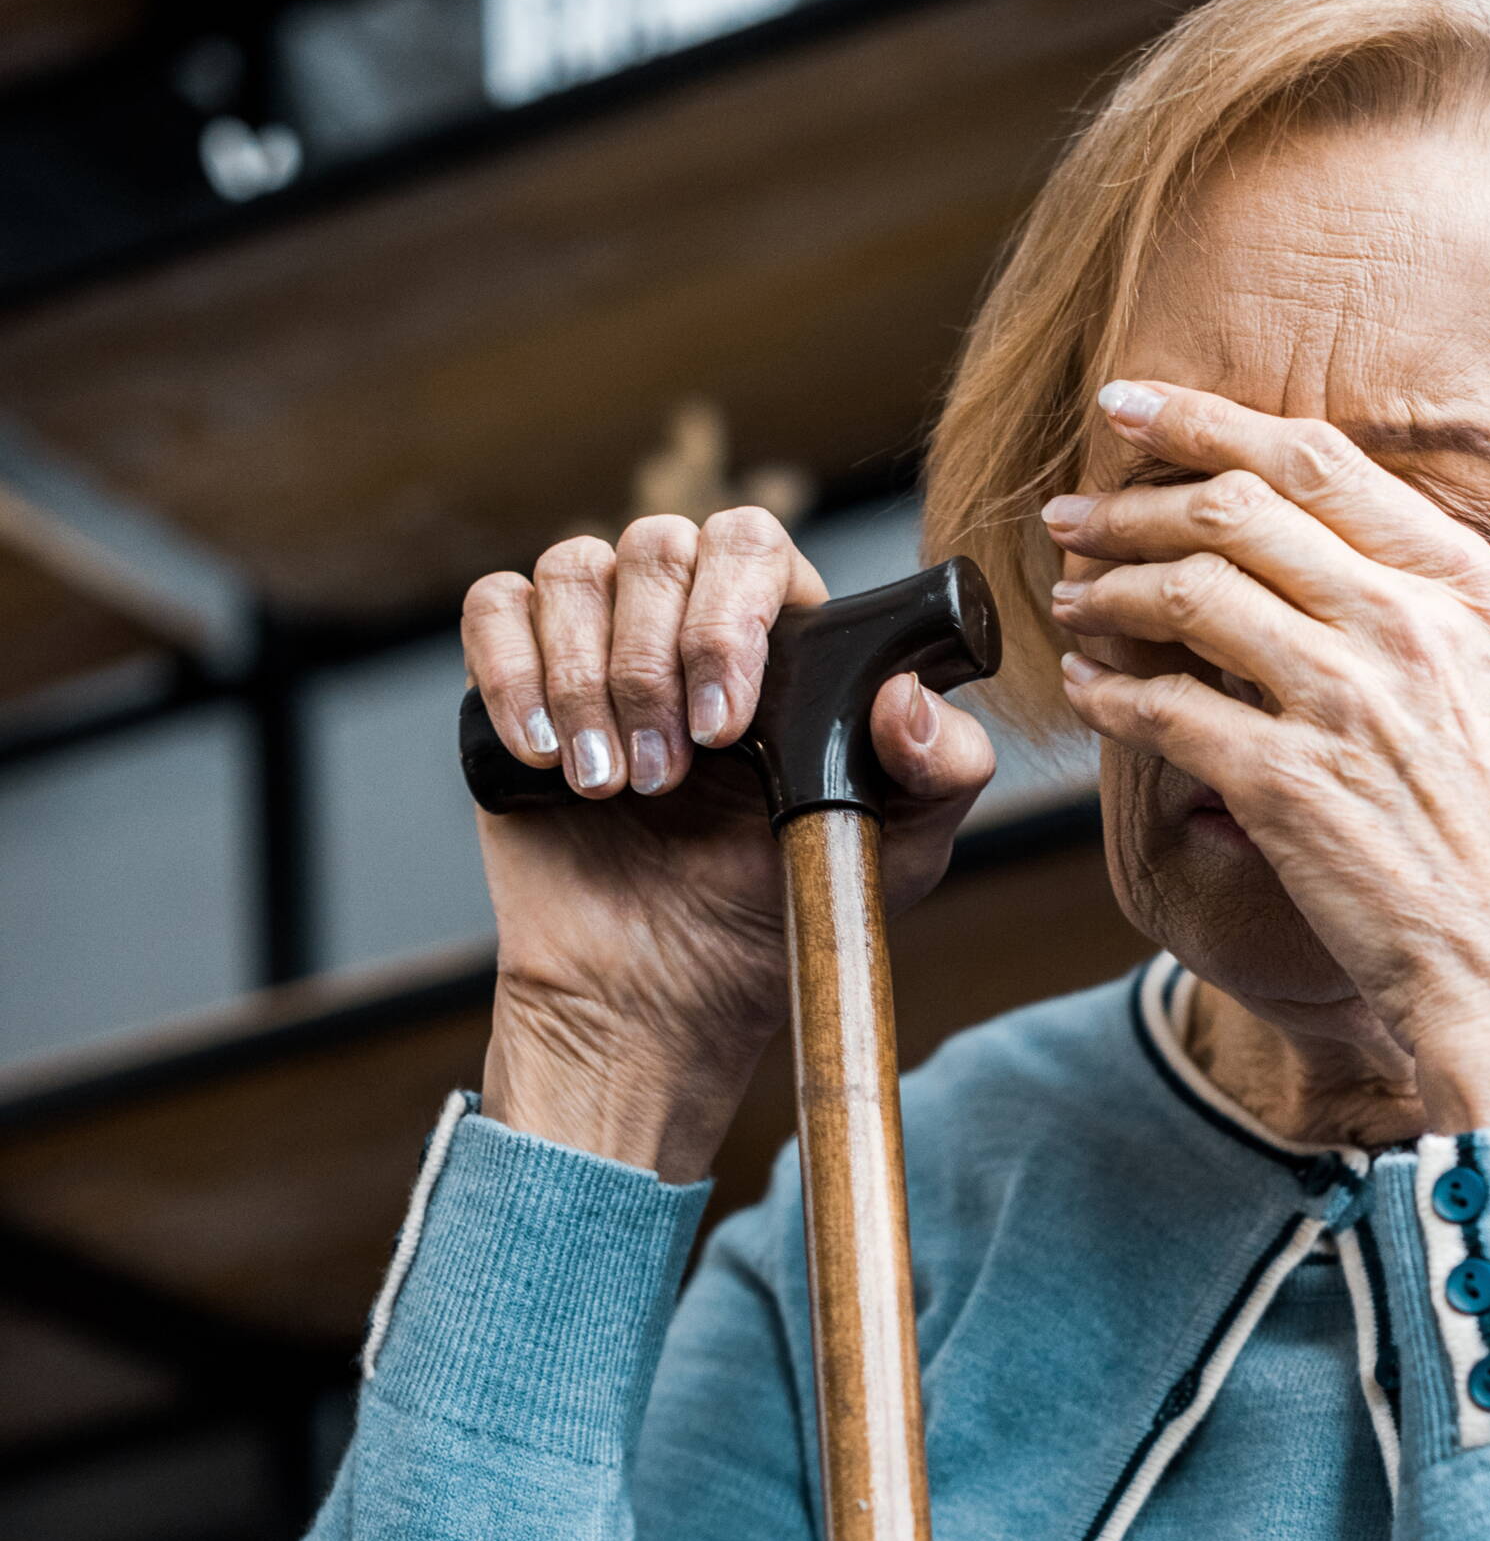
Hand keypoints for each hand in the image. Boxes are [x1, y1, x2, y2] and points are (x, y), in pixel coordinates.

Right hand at [462, 507, 996, 1177]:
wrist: (660, 996)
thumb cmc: (775, 913)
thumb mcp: (897, 852)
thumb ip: (944, 769)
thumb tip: (905, 697)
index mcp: (779, 637)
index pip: (752, 545)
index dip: (729, 617)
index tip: (726, 725)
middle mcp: (685, 622)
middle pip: (658, 544)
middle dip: (654, 664)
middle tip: (667, 775)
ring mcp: (597, 644)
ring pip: (573, 569)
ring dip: (586, 682)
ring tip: (608, 786)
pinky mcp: (514, 682)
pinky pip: (494, 609)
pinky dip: (511, 673)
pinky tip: (544, 758)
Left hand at [1047, 384, 1489, 1131]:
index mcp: (1484, 599)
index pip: (1325, 466)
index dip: (1215, 421)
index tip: (1147, 405)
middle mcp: (1410, 631)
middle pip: (1239, 510)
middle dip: (1139, 489)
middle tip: (1078, 497)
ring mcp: (1345, 707)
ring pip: (1190, 594)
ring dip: (1112, 581)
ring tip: (1070, 584)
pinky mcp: (1286, 790)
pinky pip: (1169, 711)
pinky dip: (1114, 691)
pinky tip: (1088, 688)